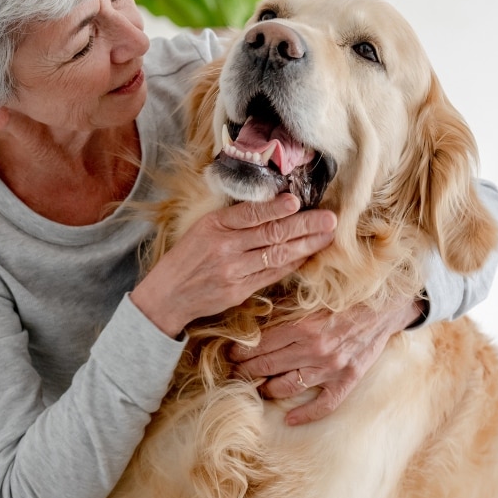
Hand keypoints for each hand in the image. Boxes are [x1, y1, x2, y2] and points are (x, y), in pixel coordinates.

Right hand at [131, 193, 337, 337]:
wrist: (167, 295)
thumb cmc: (187, 257)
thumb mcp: (202, 228)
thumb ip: (233, 219)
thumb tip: (272, 206)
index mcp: (214, 225)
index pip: (251, 214)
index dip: (276, 208)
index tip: (297, 202)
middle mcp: (225, 247)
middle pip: (271, 234)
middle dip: (304, 225)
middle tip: (330, 219)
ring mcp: (234, 271)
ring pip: (277, 255)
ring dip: (306, 245)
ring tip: (327, 236)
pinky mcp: (240, 290)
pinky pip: (272, 274)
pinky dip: (292, 263)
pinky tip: (308, 255)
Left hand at [230, 294, 424, 424]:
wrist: (387, 303)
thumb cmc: (346, 294)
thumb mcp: (312, 294)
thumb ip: (285, 306)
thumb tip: (254, 315)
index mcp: (302, 326)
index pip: (260, 345)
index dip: (241, 352)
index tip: (229, 354)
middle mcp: (314, 350)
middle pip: (268, 366)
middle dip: (245, 371)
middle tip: (232, 374)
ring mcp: (331, 368)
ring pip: (288, 387)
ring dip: (266, 390)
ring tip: (255, 388)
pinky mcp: (348, 379)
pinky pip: (324, 405)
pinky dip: (305, 415)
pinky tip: (289, 419)